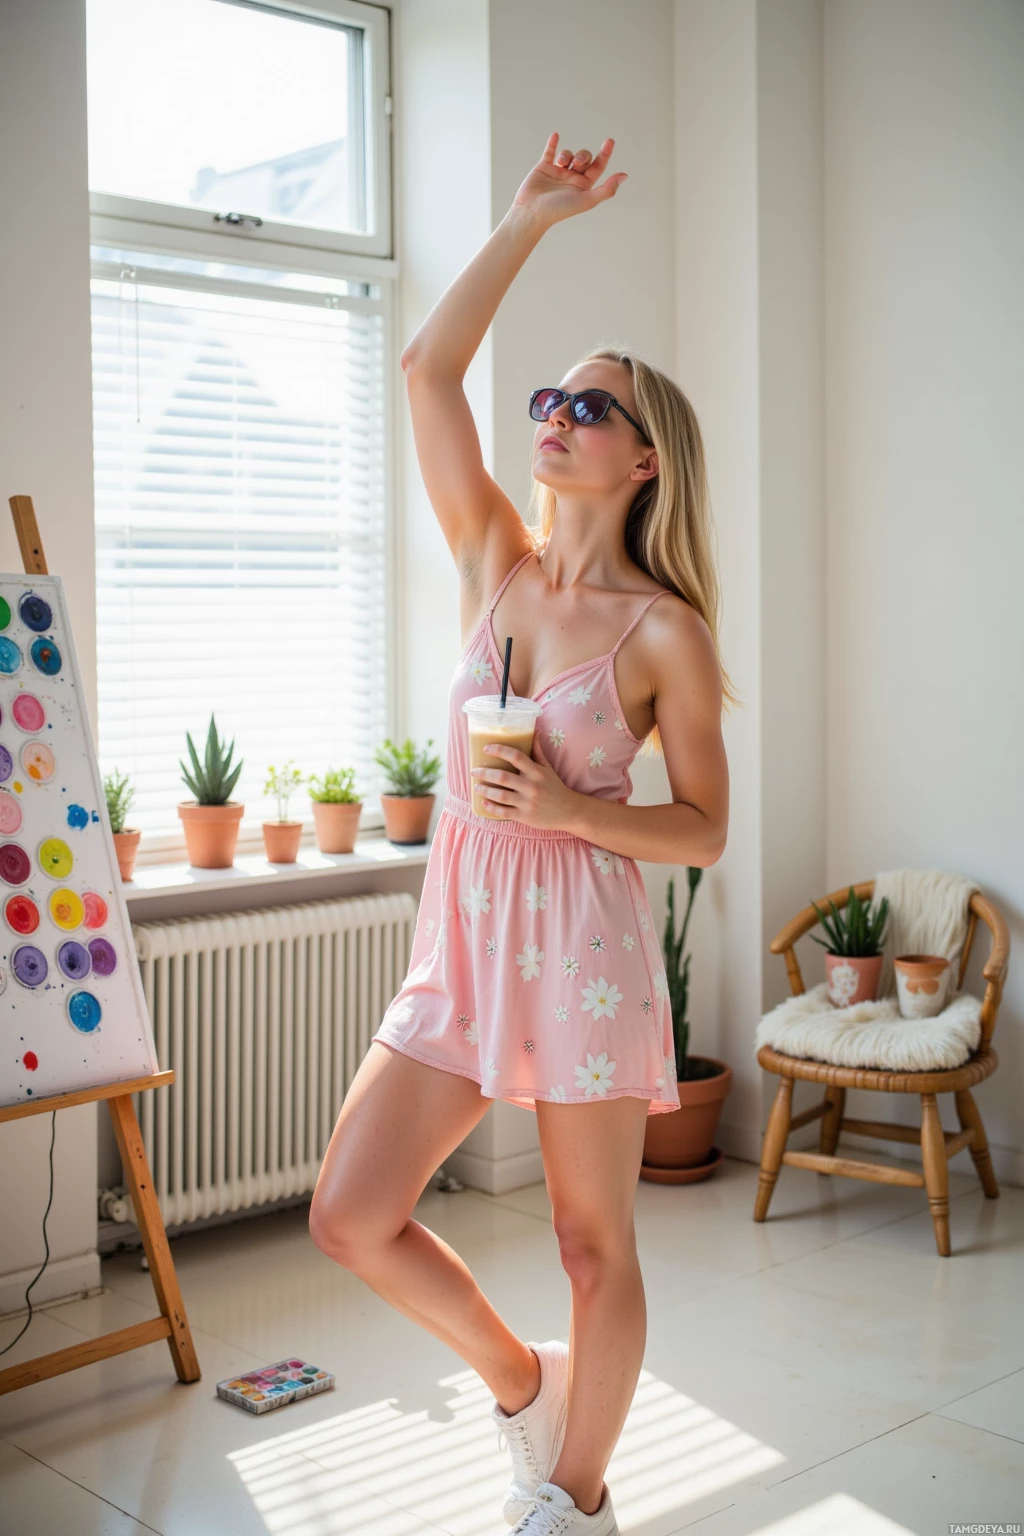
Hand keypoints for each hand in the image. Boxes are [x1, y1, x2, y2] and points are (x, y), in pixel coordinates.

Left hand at [472, 732, 580, 830]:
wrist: (569, 811)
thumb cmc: (555, 787)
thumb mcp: (548, 768)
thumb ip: (538, 751)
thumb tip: (535, 731)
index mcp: (537, 772)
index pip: (516, 756)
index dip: (499, 750)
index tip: (486, 748)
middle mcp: (531, 787)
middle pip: (502, 777)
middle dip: (484, 773)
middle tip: (473, 771)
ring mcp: (527, 803)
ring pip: (500, 795)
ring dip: (485, 790)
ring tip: (476, 786)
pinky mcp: (524, 816)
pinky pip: (503, 812)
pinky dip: (491, 807)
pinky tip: (484, 803)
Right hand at [512, 132, 626, 226]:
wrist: (533, 212)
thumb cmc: (560, 209)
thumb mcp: (587, 200)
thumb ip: (606, 190)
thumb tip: (624, 176)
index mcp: (584, 187)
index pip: (598, 167)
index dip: (605, 153)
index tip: (610, 140)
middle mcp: (572, 179)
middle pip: (584, 158)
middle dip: (584, 156)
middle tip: (578, 163)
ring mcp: (558, 172)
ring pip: (568, 154)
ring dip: (567, 154)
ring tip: (562, 163)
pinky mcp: (543, 168)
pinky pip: (550, 152)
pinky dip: (553, 144)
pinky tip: (555, 136)